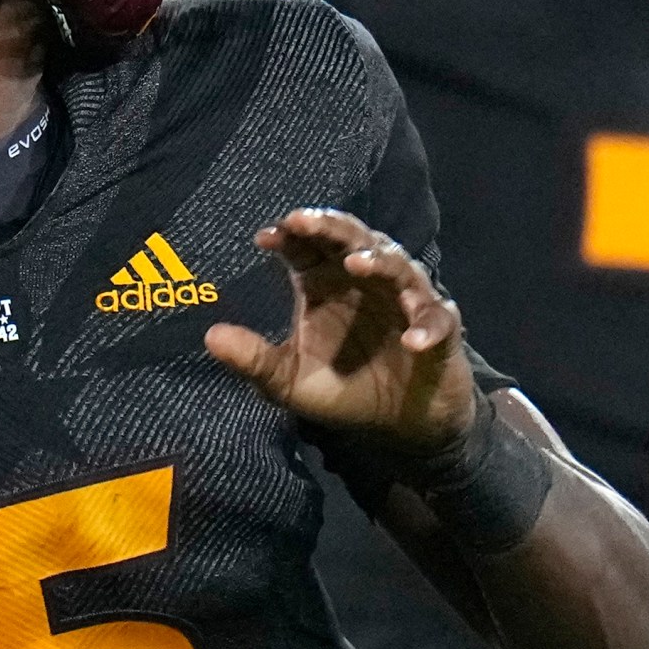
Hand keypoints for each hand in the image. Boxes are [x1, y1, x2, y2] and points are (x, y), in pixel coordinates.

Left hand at [205, 208, 476, 449]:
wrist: (399, 426)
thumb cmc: (343, 389)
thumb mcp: (289, 381)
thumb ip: (253, 359)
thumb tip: (209, 337)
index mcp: (325, 284)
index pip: (307, 246)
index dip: (290, 235)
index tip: (267, 236)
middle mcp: (364, 282)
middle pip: (352, 238)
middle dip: (331, 226)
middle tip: (305, 221)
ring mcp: (404, 299)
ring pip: (397, 265)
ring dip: (379, 262)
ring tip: (358, 265)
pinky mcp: (438, 328)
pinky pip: (436, 318)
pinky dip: (426, 325)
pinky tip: (412, 340)